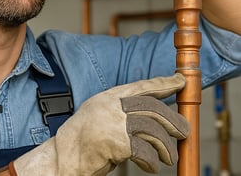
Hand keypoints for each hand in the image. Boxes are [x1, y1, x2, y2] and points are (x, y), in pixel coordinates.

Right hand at [0, 74, 188, 175]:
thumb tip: (150, 115)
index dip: (163, 83)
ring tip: (169, 157)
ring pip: (153, 129)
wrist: (63, 156)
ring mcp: (113, 121)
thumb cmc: (82, 140)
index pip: (141, 86)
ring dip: (166, 146)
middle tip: (185, 131)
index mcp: (108, 97)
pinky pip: (145, 150)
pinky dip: (153, 161)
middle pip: (152, 108)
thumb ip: (121, 111)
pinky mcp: (116, 141)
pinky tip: (152, 167)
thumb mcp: (101, 116)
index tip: (179, 81)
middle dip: (173, 120)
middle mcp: (112, 105)